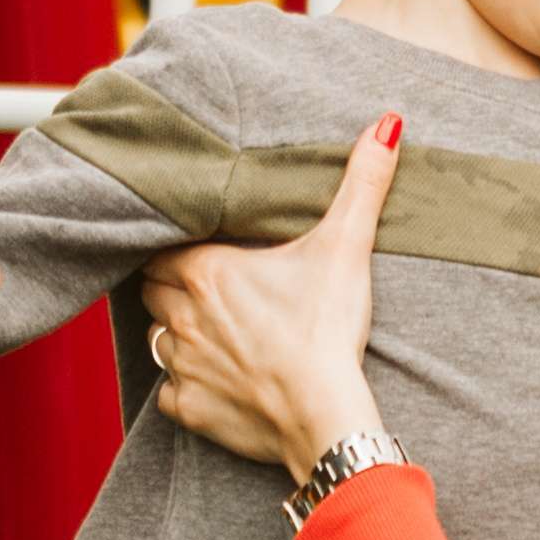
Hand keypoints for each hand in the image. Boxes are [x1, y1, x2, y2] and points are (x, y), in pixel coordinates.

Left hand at [139, 120, 398, 479]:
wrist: (325, 415)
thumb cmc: (328, 329)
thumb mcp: (346, 248)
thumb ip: (362, 183)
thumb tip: (387, 124)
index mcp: (206, 271)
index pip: (162, 249)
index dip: (178, 250)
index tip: (202, 253)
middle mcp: (181, 315)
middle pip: (152, 291)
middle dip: (171, 287)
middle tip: (208, 290)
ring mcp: (181, 365)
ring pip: (156, 339)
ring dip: (176, 334)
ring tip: (213, 333)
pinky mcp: (190, 408)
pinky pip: (170, 392)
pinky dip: (186, 386)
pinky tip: (217, 380)